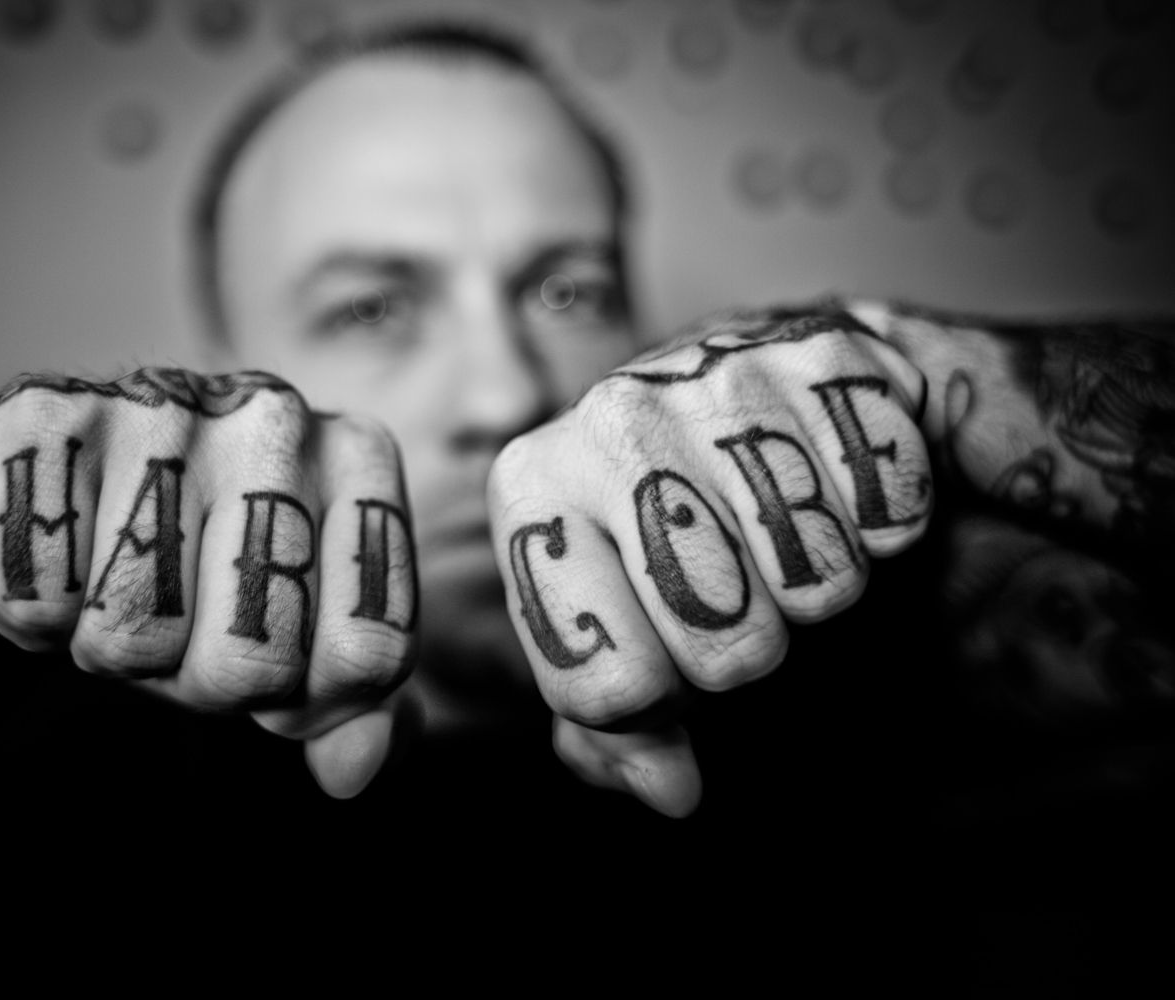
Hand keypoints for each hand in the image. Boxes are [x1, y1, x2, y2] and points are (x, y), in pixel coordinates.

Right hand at [0, 368, 418, 797]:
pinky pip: (41, 601)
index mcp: (358, 461)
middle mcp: (277, 417)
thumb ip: (348, 705)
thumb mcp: (290, 641)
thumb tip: (358, 766)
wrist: (40, 495)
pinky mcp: (47, 418)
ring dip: (111, 651)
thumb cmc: (189, 572)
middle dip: (202, 679)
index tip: (274, 656)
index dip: (307, 696)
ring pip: (135, 633)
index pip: (370, 652)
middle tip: (179, 623)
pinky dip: (35, 617)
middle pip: (254, 660)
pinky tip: (57, 561)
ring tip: (113, 588)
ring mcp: (163, 407)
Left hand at [487, 304, 932, 815]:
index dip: (652, 705)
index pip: (605, 681)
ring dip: (817, 586)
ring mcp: (720, 374)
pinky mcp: (829, 355)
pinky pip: (889, 513)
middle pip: (722, 641)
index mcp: (532, 488)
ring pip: (815, 580)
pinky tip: (834, 491)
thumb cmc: (668, 526)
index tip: (661, 667)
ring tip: (780, 540)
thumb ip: (613, 722)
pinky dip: (882, 526)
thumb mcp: (615, 622)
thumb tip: (668, 788)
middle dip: (742, 647)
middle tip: (733, 597)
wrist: (751, 395)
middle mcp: (613, 416)